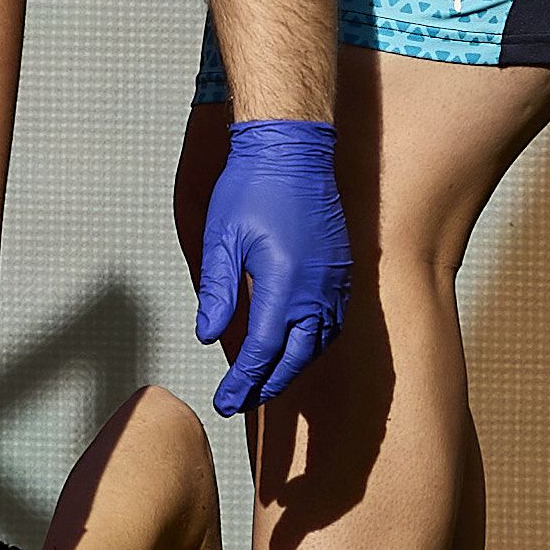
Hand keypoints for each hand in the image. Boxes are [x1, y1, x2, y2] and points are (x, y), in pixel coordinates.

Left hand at [196, 118, 349, 415]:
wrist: (292, 146)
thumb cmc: (251, 187)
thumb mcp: (222, 240)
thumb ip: (217, 291)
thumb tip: (208, 335)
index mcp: (284, 284)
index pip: (262, 351)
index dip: (243, 381)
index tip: (224, 401)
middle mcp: (317, 289)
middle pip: (295, 357)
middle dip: (268, 385)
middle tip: (241, 402)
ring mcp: (335, 279)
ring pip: (318, 342)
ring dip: (292, 366)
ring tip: (264, 382)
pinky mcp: (341, 268)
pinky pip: (332, 320)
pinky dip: (312, 342)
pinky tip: (294, 346)